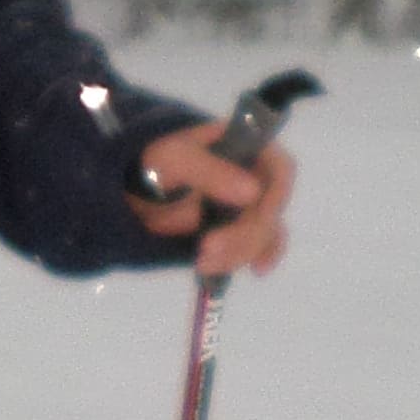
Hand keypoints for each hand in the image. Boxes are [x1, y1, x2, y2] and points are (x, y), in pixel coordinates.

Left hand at [130, 120, 294, 279]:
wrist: (139, 191)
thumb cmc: (158, 162)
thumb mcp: (176, 158)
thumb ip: (210, 171)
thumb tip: (253, 193)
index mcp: (247, 148)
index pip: (280, 170)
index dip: (275, 196)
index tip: (258, 218)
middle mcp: (257, 177)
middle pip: (270, 210)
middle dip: (243, 234)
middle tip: (208, 247)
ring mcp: (250, 206)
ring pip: (264, 234)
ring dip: (239, 252)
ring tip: (202, 262)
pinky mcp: (240, 231)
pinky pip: (259, 248)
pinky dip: (254, 258)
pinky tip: (254, 271)